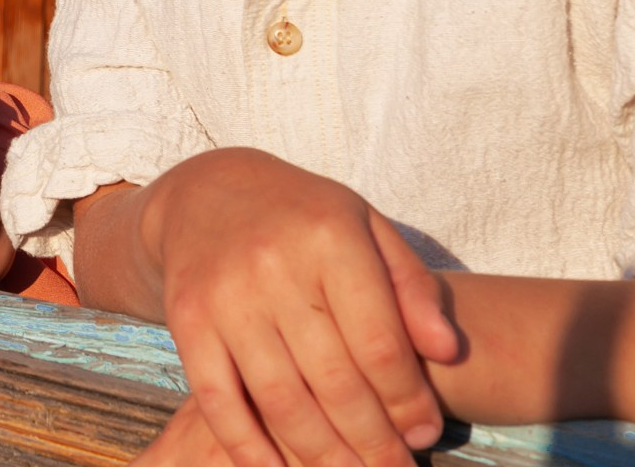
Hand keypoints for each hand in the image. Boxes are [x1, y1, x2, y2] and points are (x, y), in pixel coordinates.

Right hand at [142, 149, 459, 466]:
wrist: (206, 193)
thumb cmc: (304, 219)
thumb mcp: (366, 228)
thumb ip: (413, 286)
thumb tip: (448, 351)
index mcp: (330, 238)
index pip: (380, 344)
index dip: (408, 401)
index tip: (425, 433)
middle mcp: (273, 266)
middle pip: (334, 381)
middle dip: (373, 441)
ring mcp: (225, 296)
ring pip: (281, 400)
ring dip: (322, 455)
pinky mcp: (185, 321)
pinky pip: (219, 401)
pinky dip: (249, 449)